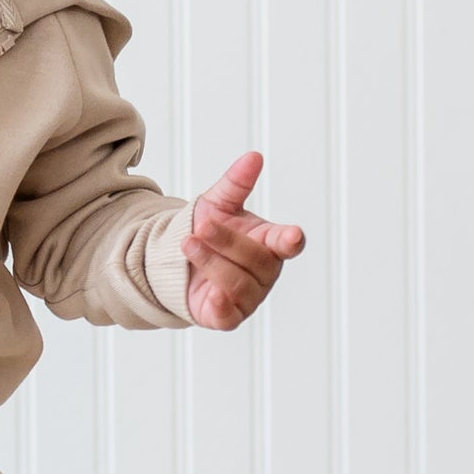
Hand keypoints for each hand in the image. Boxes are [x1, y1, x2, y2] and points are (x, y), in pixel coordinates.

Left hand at [180, 151, 304, 329]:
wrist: (180, 262)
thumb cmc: (210, 232)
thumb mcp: (218, 204)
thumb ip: (235, 183)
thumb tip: (253, 156)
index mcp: (270, 242)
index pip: (286, 242)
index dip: (289, 240)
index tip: (293, 236)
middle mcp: (265, 271)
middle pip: (254, 259)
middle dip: (226, 241)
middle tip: (201, 226)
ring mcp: (250, 296)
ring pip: (237, 283)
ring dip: (210, 262)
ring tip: (187, 244)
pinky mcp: (229, 317)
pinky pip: (229, 315)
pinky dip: (221, 305)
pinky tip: (210, 295)